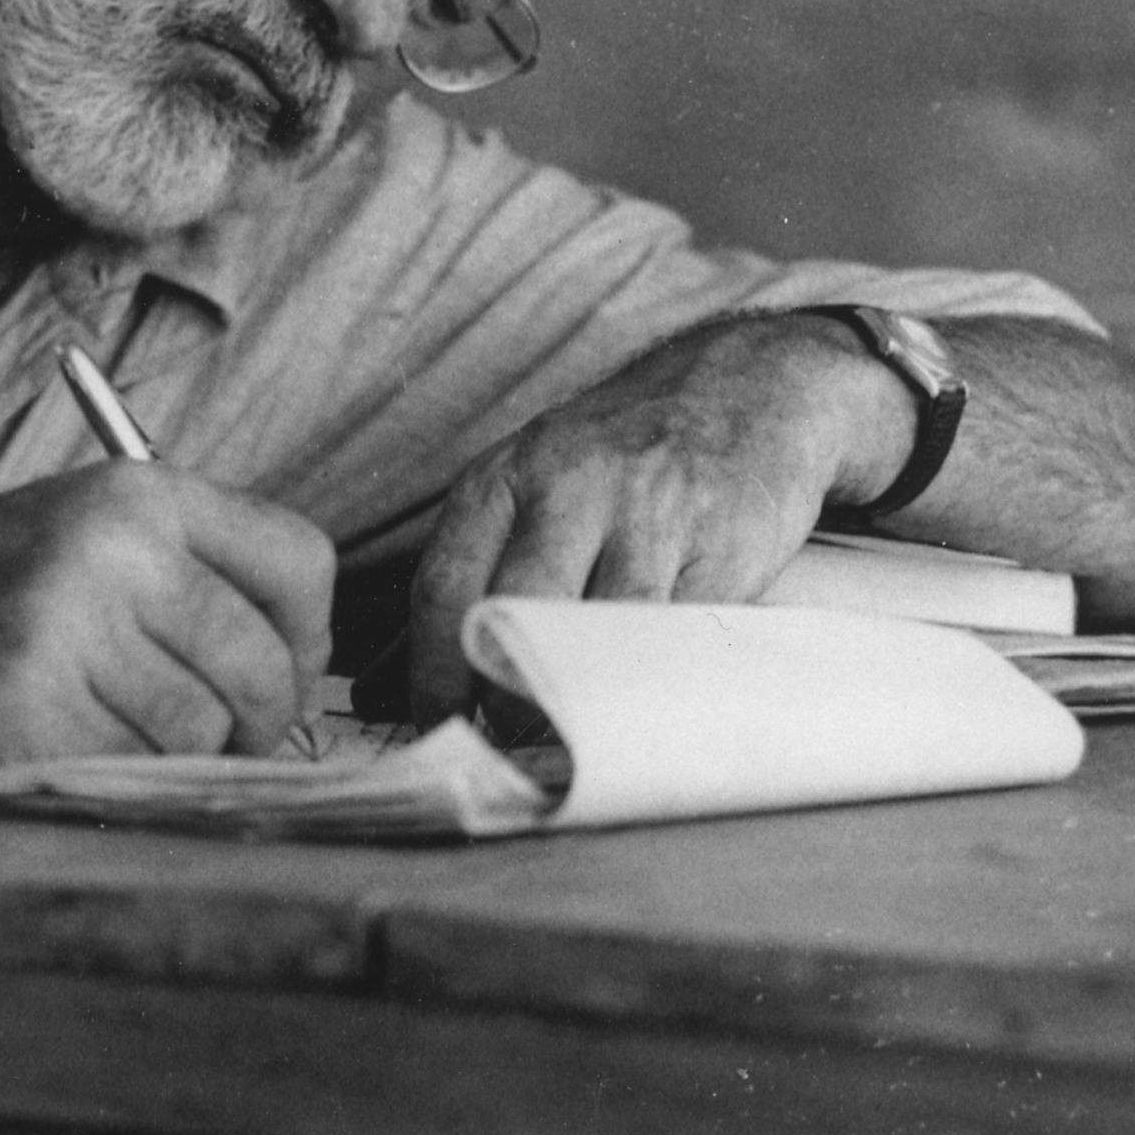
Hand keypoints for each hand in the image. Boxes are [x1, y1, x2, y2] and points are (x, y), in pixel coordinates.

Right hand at [0, 464, 334, 762]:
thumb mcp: (84, 537)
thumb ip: (190, 577)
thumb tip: (304, 672)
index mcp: (138, 494)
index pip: (302, 562)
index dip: (306, 638)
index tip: (278, 671)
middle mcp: (112, 549)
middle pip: (265, 666)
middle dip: (255, 724)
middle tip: (215, 739)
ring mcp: (66, 630)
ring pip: (202, 733)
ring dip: (173, 759)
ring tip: (112, 733)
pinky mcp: (24, 713)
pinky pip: (130, 774)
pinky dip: (110, 781)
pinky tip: (57, 749)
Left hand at [405, 314, 913, 723]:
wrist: (754, 384)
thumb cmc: (623, 456)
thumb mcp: (531, 487)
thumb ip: (467, 581)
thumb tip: (380, 690)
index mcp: (507, 476)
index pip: (444, 589)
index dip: (433, 678)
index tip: (438, 732)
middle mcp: (571, 485)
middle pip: (516, 612)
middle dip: (504, 698)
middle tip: (505, 749)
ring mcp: (652, 511)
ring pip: (601, 632)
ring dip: (580, 701)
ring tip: (568, 741)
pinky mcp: (724, 542)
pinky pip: (677, 635)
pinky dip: (652, 682)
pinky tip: (637, 706)